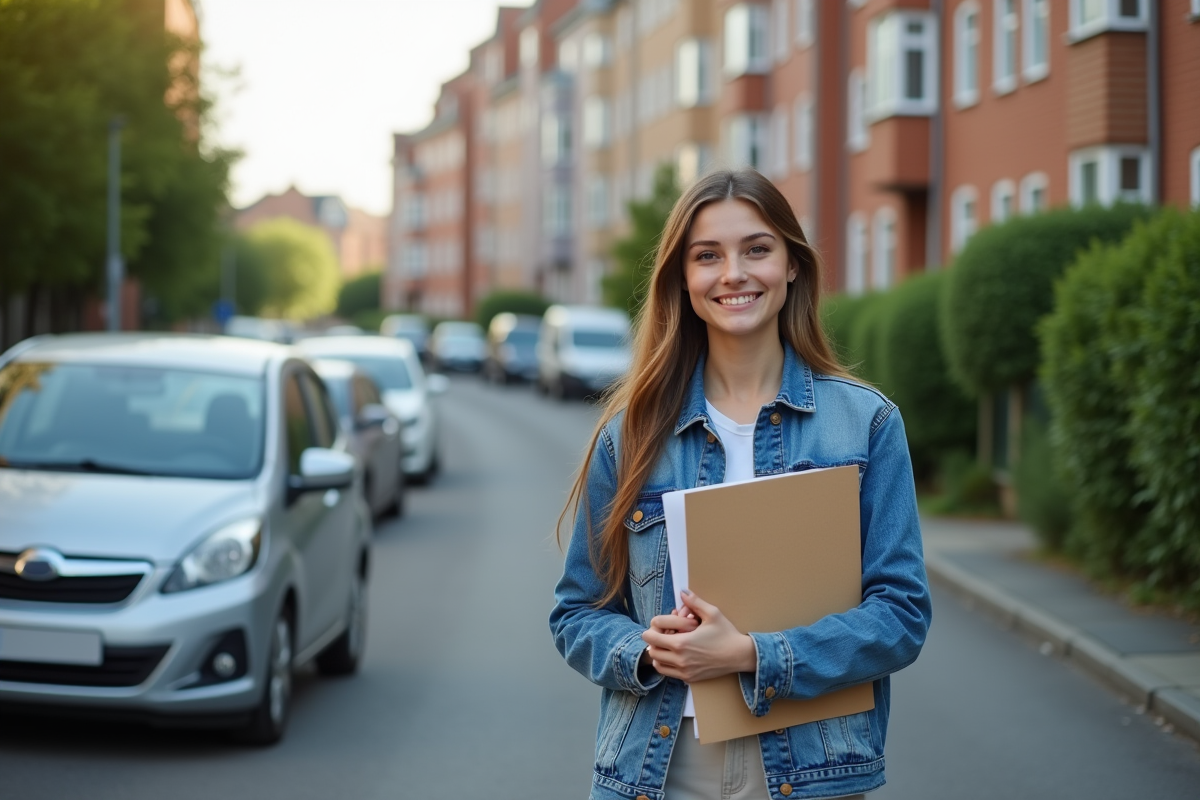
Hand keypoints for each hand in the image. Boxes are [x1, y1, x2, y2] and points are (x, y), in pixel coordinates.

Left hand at [641, 590, 756, 682]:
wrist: (739, 655)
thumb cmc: (726, 634)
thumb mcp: (712, 613)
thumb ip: (694, 602)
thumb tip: (682, 592)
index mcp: (681, 642)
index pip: (651, 635)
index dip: (654, 626)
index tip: (662, 622)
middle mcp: (679, 659)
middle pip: (651, 650)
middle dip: (654, 639)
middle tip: (663, 632)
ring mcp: (683, 670)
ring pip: (657, 663)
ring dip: (658, 653)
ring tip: (667, 644)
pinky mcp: (689, 678)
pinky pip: (667, 672)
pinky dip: (665, 664)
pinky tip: (674, 655)